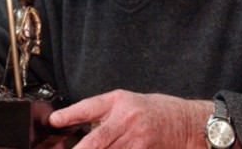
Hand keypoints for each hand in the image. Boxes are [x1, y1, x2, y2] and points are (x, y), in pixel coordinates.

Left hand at [49, 89, 210, 147]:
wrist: (188, 122)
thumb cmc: (155, 111)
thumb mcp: (128, 103)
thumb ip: (105, 114)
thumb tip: (80, 127)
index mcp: (118, 102)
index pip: (89, 107)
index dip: (69, 114)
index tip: (54, 121)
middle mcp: (126, 119)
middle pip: (96, 139)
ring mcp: (136, 139)